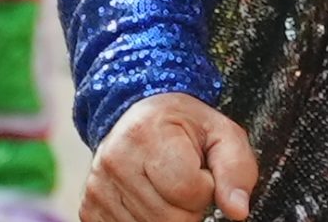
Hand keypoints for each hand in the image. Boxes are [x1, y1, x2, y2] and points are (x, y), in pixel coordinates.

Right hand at [84, 93, 255, 221]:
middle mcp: (115, 161)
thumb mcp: (220, 133)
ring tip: (168, 188)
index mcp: (146, 134)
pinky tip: (151, 199)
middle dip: (190, 207)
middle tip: (186, 181)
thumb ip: (236, 169)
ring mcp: (98, 189)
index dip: (206, 186)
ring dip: (170, 216)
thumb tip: (238, 211)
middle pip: (171, 218)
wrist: (137, 117)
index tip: (201, 170)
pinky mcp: (89, 210)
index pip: (189, 190)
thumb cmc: (182, 125)